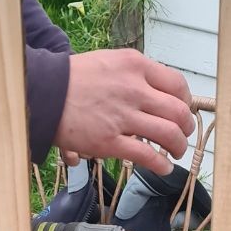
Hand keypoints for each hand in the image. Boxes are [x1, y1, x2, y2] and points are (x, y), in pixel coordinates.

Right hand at [54, 49, 193, 175]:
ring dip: (178, 147)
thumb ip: (134, 74)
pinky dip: (161, 165)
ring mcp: (123, 117)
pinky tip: (164, 168)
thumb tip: (154, 92)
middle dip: (186, 127)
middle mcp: (134, 90)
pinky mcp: (110, 142)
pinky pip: (147, 156)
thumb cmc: (74, 78)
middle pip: (178, 112)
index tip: (182, 110)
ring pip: (168, 135)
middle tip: (183, 134)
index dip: (185, 101)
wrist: (44, 93)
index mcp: (135, 66)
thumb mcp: (109, 62)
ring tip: (175, 152)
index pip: (177, 85)